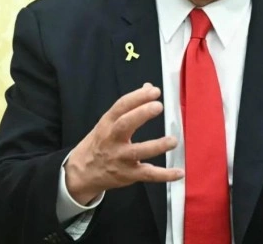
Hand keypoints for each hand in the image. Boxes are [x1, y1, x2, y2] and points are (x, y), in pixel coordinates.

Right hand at [64, 83, 183, 204]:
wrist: (83, 172)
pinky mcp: (129, 175)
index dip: (138, 97)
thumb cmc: (101, 142)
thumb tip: (148, 87)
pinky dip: (164, 175)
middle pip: (125, 125)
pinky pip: (148, 175)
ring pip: (138, 151)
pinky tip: (179, 172)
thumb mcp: (108, 122)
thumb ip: (129, 106)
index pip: (121, 106)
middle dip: (141, 114)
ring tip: (173, 140)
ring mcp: (120, 158)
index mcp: (108, 123)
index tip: (155, 91)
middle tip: (159, 106)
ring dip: (157, 146)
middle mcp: (112, 139)